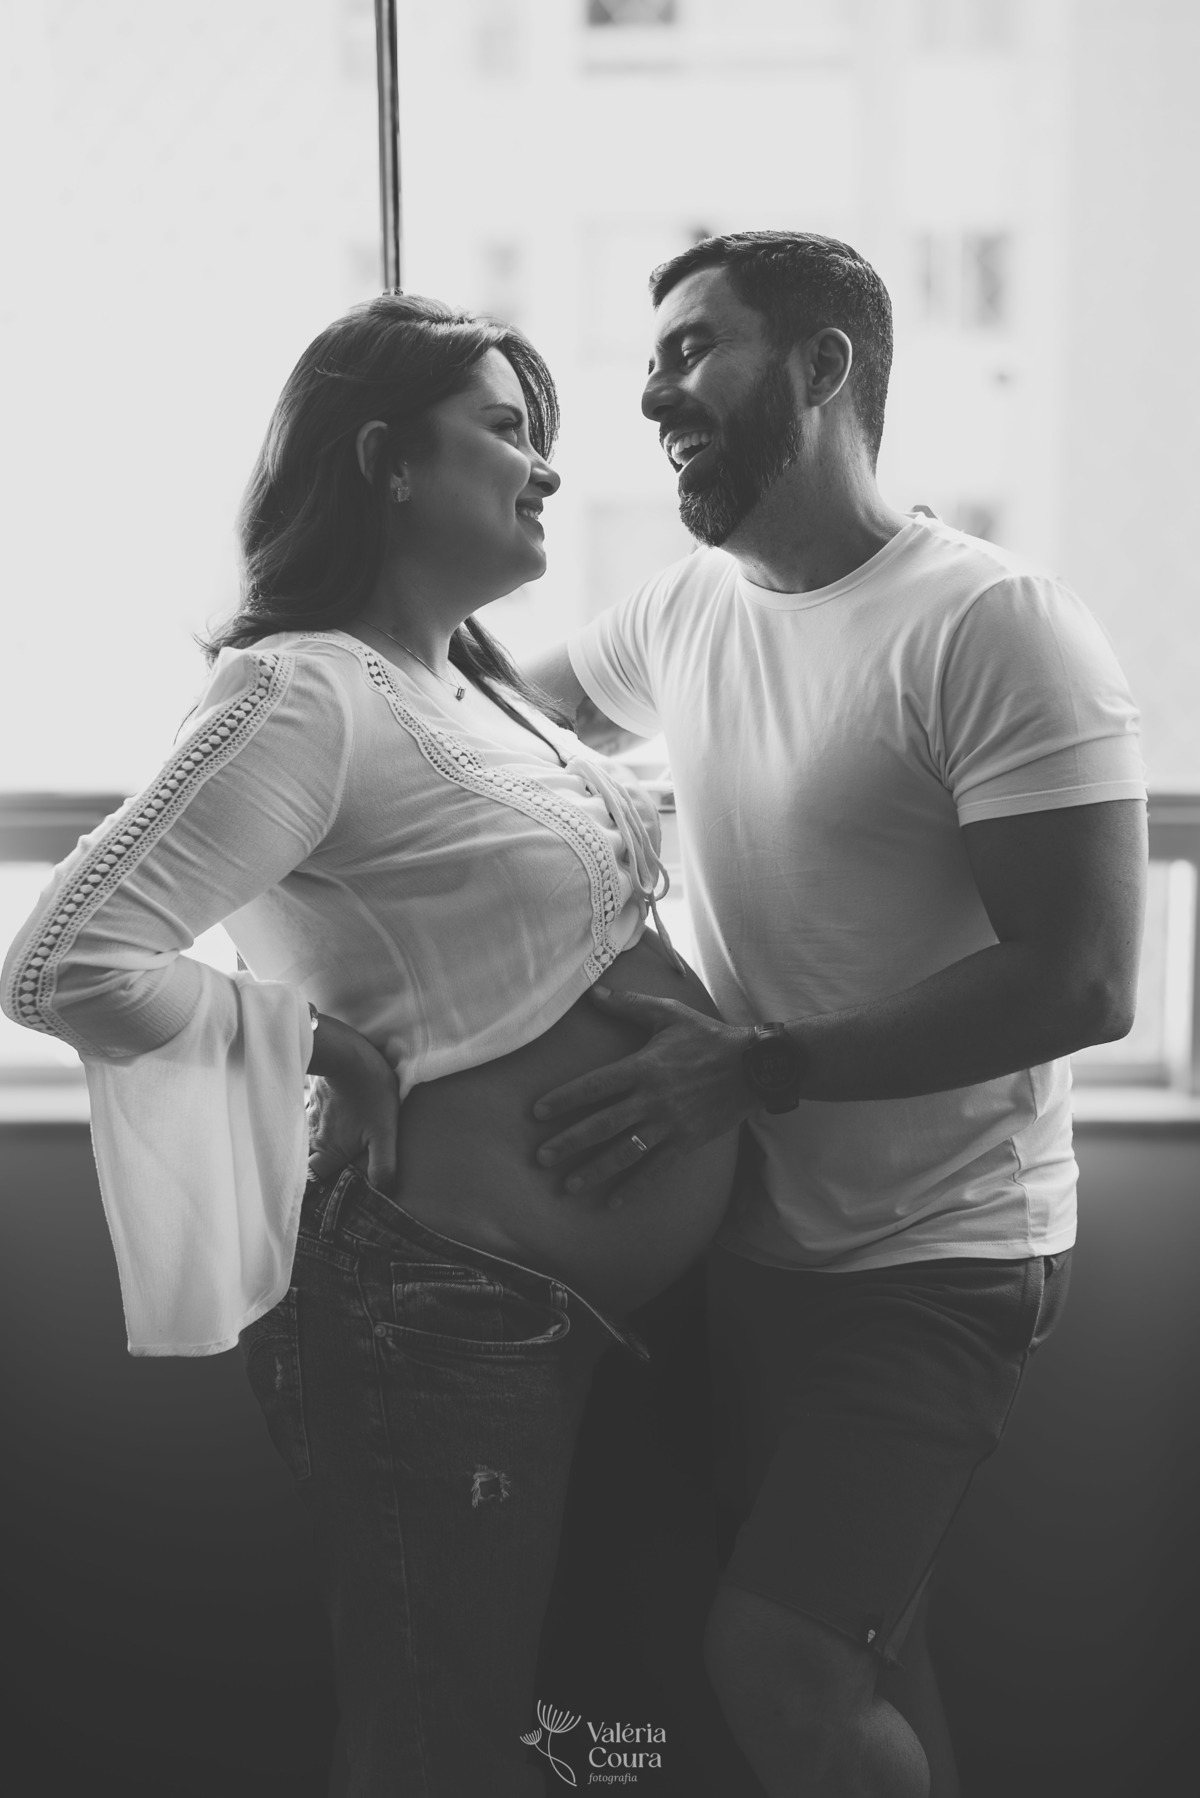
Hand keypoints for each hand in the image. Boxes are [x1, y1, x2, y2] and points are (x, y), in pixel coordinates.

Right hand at [306, 1013, 399, 1196]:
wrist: (351, 1054)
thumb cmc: (370, 1093)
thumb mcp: (384, 1131)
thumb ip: (383, 1164)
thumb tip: (383, 1190)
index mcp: (330, 1151)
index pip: (311, 1182)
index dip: (309, 1194)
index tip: (309, 1203)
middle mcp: (315, 1138)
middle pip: (307, 1163)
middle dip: (311, 1173)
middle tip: (320, 1180)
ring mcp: (312, 1116)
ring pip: (308, 1140)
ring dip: (313, 1149)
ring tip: (328, 1151)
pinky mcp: (315, 1097)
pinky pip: (312, 1118)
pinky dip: (319, 1125)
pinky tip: (331, 1121)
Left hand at [532, 986, 754, 1206]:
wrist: (754, 1067)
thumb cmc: (708, 1037)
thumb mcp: (669, 1014)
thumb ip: (629, 1005)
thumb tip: (593, 993)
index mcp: (643, 1068)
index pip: (594, 1086)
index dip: (564, 1099)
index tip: (537, 1111)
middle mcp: (652, 1100)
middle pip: (601, 1125)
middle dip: (568, 1143)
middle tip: (541, 1158)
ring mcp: (669, 1125)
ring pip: (624, 1153)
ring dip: (594, 1171)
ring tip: (568, 1185)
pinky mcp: (686, 1143)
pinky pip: (655, 1170)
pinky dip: (633, 1188)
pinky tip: (612, 1203)